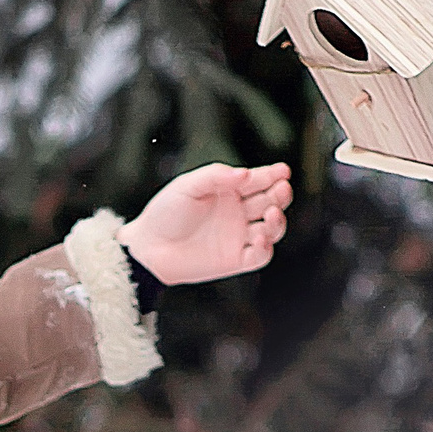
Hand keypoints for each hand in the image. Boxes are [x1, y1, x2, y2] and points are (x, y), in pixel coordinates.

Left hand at [117, 161, 291, 284]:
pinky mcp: (236, 260)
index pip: (258, 180)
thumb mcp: (187, 186)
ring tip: (272, 213)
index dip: (273, 175)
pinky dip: (265, 248)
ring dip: (278, 221)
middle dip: (281, 195)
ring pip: (272, 228)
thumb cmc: (165, 213)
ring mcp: (239, 236)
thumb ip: (215, 176)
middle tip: (282, 189)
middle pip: (271, 201)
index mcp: (229, 190)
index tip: (283, 171)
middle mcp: (238, 212)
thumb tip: (245, 174)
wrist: (149, 248)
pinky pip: (259, 256)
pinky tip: (260, 238)